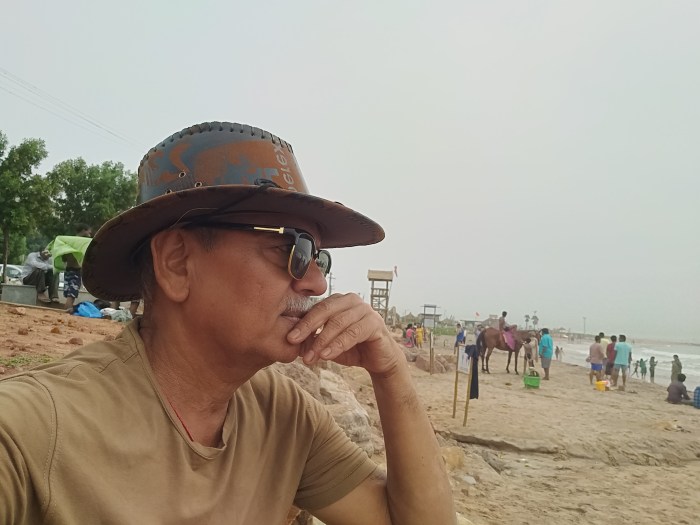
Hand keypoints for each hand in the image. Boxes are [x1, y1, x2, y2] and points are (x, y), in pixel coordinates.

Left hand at [287, 293, 401, 374]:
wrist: (380, 360)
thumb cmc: (353, 348)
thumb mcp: (329, 345)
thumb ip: (314, 340)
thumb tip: (292, 342)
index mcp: (340, 301)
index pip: (317, 308)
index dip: (302, 322)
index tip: (289, 338)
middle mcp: (353, 301)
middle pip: (326, 310)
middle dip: (308, 327)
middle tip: (294, 341)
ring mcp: (366, 310)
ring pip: (338, 322)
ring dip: (322, 340)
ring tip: (310, 357)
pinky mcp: (375, 323)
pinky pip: (353, 333)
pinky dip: (338, 344)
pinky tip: (326, 355)